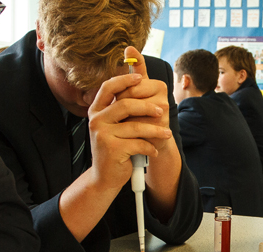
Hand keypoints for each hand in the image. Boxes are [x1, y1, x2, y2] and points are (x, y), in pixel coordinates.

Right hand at [87, 48, 173, 188]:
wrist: (106, 176)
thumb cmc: (116, 145)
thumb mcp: (117, 123)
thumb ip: (124, 99)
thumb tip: (135, 63)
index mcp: (96, 110)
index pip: (108, 87)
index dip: (125, 80)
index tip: (141, 77)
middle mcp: (95, 120)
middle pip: (125, 104)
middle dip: (148, 107)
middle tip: (162, 111)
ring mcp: (102, 135)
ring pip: (136, 126)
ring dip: (155, 130)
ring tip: (167, 134)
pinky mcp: (112, 150)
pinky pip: (138, 143)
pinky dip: (150, 147)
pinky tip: (154, 150)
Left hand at [114, 46, 172, 151]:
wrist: (151, 140)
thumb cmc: (141, 112)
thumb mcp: (136, 90)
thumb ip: (135, 69)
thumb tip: (129, 47)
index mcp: (159, 85)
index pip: (130, 85)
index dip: (120, 95)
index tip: (123, 102)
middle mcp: (164, 98)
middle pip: (129, 97)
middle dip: (120, 107)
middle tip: (122, 115)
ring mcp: (162, 114)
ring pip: (130, 112)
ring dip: (122, 119)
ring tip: (126, 123)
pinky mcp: (158, 129)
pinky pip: (134, 126)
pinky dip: (128, 131)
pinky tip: (130, 134)